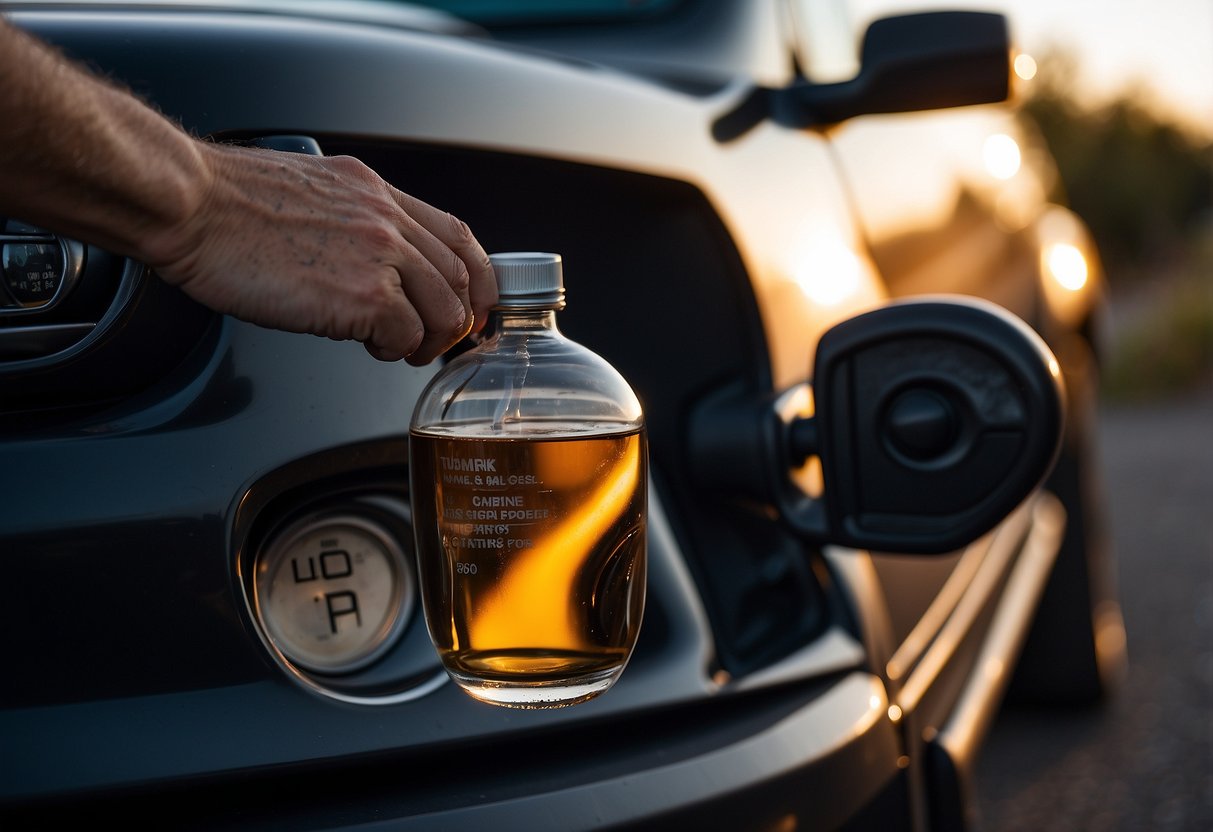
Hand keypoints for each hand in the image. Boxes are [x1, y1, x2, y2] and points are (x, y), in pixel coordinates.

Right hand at [144, 142, 496, 363]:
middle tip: (433, 342)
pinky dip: (395, 350)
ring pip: (444, 310)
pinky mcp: (362, 295)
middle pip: (461, 278)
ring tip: (399, 349)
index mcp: (375, 192)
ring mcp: (380, 256)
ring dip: (428, 340)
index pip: (456, 234)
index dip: (476, 276)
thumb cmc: (225, 205)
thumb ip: (350, 219)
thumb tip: (365, 258)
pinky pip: (406, 335)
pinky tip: (370, 346)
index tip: (473, 303)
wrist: (191, 206)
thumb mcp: (309, 192)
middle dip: (457, 319)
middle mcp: (387, 220)